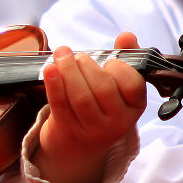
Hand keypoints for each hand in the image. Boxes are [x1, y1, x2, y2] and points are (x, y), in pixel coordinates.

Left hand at [34, 31, 145, 182]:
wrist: (77, 146)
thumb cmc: (100, 105)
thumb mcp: (117, 87)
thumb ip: (125, 58)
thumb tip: (127, 35)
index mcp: (134, 107)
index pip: (132, 84)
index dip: (119, 68)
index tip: (108, 61)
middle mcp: (118, 122)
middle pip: (103, 89)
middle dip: (87, 65)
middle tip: (76, 56)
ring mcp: (93, 130)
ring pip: (81, 97)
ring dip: (69, 71)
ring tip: (62, 55)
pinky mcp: (69, 131)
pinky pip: (60, 104)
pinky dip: (53, 83)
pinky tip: (49, 68)